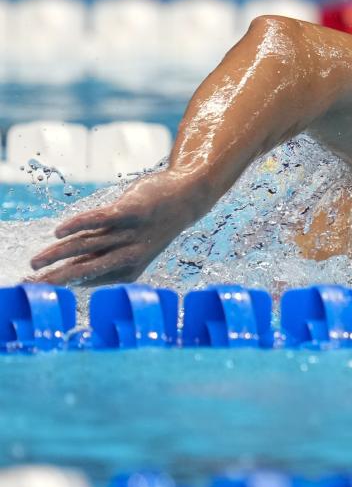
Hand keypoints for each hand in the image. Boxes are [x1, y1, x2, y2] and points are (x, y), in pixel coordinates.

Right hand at [25, 171, 205, 286]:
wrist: (186, 198)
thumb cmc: (151, 226)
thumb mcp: (130, 247)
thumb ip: (101, 257)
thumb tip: (68, 272)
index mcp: (128, 270)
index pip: (88, 279)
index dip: (61, 284)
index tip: (34, 288)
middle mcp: (130, 255)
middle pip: (86, 269)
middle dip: (56, 279)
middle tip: (30, 286)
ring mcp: (131, 233)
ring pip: (88, 246)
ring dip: (58, 254)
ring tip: (35, 262)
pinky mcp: (132, 211)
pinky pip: (101, 220)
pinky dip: (79, 225)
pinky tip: (59, 232)